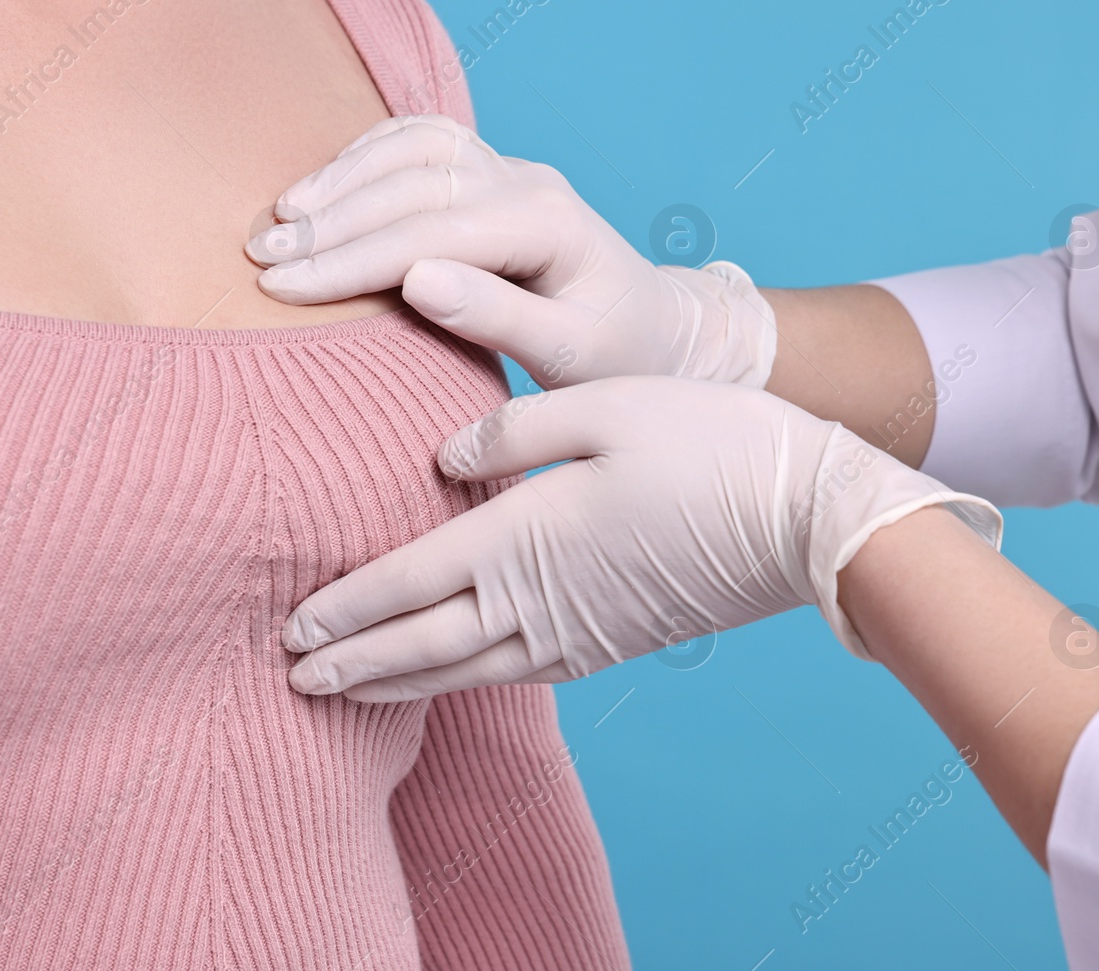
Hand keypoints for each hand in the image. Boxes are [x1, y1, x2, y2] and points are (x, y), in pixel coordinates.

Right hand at [245, 115, 777, 387]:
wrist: (660, 330)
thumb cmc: (618, 358)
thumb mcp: (571, 356)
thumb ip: (498, 318)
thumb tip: (417, 280)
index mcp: (548, 225)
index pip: (429, 232)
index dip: (350, 259)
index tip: (283, 287)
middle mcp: (528, 182)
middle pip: (410, 185)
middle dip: (330, 221)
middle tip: (260, 257)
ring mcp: (511, 170)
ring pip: (412, 150)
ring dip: (340, 179)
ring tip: (279, 219)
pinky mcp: (494, 174)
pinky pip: (423, 141)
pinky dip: (367, 155)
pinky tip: (323, 183)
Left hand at [281, 376, 1000, 700]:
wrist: (807, 521)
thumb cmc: (708, 443)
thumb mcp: (604, 404)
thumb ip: (508, 430)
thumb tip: (443, 458)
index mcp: (525, 536)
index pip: (408, 580)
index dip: (345, 606)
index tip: (291, 625)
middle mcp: (538, 600)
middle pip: (421, 645)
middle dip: (353, 662)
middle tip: (291, 677)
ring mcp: (576, 634)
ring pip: (462, 673)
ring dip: (396, 683)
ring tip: (345, 692)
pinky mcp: (610, 645)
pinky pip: (516, 675)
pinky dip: (461, 684)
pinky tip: (446, 679)